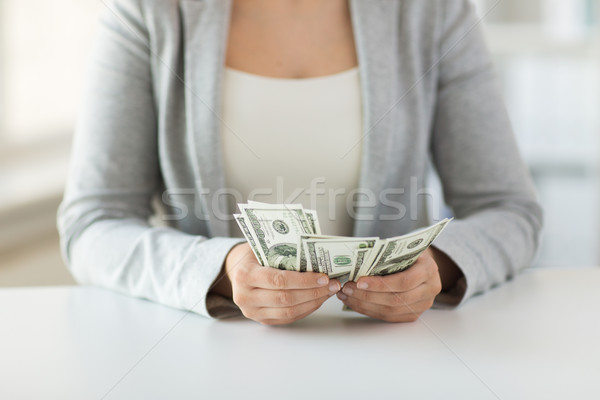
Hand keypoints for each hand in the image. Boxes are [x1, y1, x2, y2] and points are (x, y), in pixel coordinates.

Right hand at [224, 243, 340, 324]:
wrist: (236, 270)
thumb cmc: (254, 255)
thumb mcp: (264, 248)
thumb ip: (284, 253)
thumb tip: (318, 257)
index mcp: (245, 274)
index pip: (278, 280)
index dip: (303, 280)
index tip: (323, 277)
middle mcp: (245, 296)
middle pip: (285, 299)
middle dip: (313, 292)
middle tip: (332, 285)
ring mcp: (252, 311)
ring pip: (288, 312)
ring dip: (313, 302)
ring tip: (328, 292)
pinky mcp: (261, 320)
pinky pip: (288, 318)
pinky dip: (306, 309)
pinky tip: (317, 300)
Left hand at [337, 248, 445, 322]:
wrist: (423, 264)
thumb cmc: (409, 253)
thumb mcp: (402, 247)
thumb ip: (386, 254)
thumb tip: (357, 259)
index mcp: (428, 270)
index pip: (404, 282)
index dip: (380, 284)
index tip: (359, 282)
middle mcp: (429, 289)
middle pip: (396, 299)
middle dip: (367, 295)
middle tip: (347, 288)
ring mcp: (422, 305)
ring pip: (390, 311)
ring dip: (364, 304)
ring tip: (347, 295)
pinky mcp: (413, 314)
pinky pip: (388, 316)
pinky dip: (368, 310)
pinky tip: (355, 302)